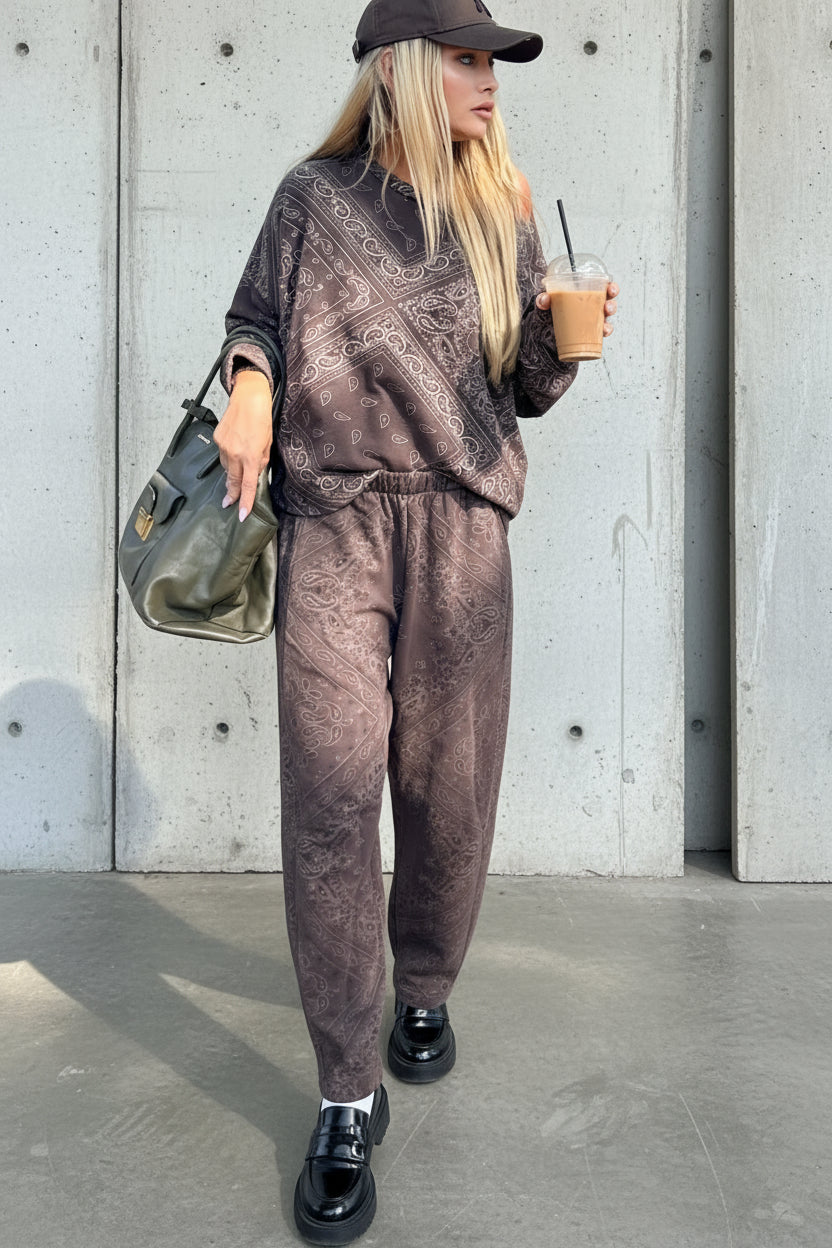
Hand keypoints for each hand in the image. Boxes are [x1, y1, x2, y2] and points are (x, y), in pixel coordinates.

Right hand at [213, 370, 272, 521]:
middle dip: (232, 494)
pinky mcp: (217, 439)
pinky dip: (228, 457)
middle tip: (228, 503)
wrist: (248, 398)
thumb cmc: (262, 420)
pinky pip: (222, 455)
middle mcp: (235, 453)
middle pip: (233, 481)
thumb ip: (260, 462)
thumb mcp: (267, 444)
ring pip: (227, 467)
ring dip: (232, 472)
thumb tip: (254, 474)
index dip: (245, 502)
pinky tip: (234, 450)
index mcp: (251, 456)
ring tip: (237, 468)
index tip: (241, 516)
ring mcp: (223, 446)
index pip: (248, 486)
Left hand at [535, 280, 619, 336]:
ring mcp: (591, 321)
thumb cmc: (551, 310)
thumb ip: (544, 299)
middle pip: (608, 304)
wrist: (544, 329)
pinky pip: (599, 334)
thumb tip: (544, 300)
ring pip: (606, 321)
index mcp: (586, 294)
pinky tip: (602, 334)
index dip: (611, 287)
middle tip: (607, 307)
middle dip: (612, 305)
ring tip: (604, 326)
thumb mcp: (547, 303)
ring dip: (608, 323)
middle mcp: (592, 307)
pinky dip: (602, 334)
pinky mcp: (589, 334)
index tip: (610, 288)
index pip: (603, 288)